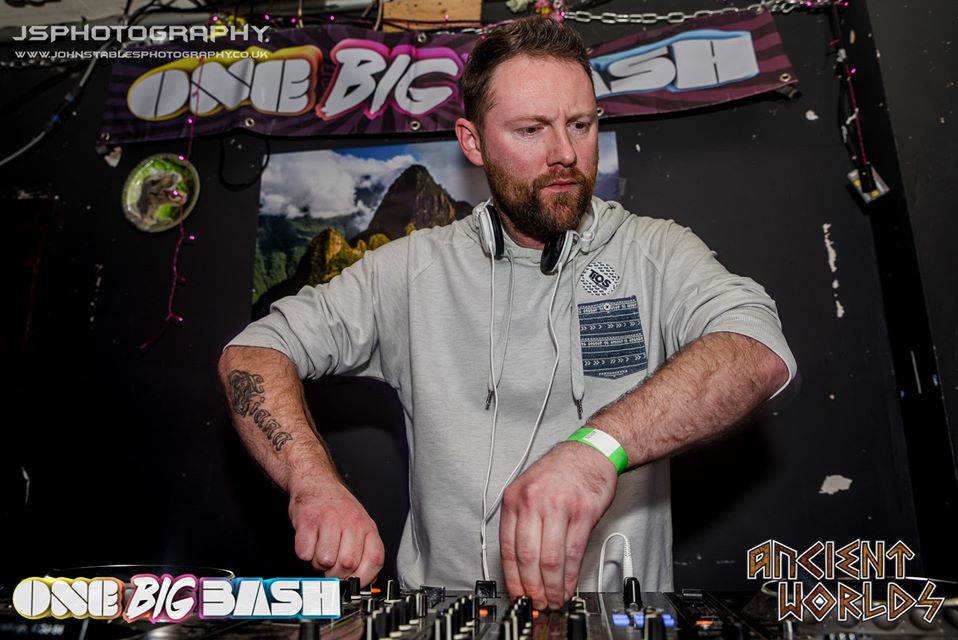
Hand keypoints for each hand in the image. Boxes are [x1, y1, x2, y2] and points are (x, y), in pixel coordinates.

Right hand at [288, 479, 384, 586]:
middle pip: (347, 565)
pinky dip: (304, 553)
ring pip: (325, 562)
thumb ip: (364, 551)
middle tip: (331, 564)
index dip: (364, 577)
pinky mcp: (308, 521)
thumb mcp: (359, 526)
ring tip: (320, 549)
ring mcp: (329, 520)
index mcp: (367, 526)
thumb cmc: (337, 507)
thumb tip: (366, 580)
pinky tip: (309, 541)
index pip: (375, 560)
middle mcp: (351, 522)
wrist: (316, 483)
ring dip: (318, 563)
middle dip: (336, 572)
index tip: (353, 582)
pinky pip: (305, 553)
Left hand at [499, 441, 616, 608]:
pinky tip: (568, 585)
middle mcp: (533, 502)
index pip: (508, 548)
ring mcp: (558, 507)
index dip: (512, 578)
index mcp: (514, 499)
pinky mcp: (582, 513)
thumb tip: (519, 564)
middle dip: (532, 587)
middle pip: (527, 557)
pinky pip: (573, 552)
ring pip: (550, 559)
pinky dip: (570, 575)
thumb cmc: (560, 471)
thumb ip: (522, 521)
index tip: (517, 594)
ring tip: (553, 598)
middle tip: (536, 602)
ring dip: (552, 586)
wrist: (590, 452)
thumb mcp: (528, 489)